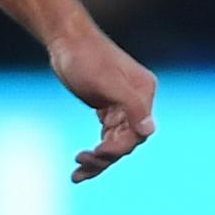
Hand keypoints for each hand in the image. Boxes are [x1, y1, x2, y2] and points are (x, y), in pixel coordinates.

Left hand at [48, 29, 156, 182]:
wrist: (65, 40)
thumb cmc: (86, 57)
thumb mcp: (108, 82)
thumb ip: (132, 106)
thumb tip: (148, 131)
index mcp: (143, 93)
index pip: (138, 132)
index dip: (118, 147)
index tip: (96, 152)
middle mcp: (137, 101)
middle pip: (127, 141)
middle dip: (105, 156)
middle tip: (80, 162)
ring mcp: (123, 106)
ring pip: (115, 142)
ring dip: (98, 160)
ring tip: (77, 174)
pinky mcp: (108, 108)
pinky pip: (106, 136)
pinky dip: (95, 151)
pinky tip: (80, 164)